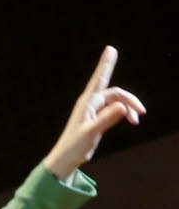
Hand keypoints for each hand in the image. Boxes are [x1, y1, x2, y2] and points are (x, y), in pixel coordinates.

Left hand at [43, 45, 145, 179]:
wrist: (66, 159)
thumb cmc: (74, 147)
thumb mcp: (91, 133)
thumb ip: (106, 120)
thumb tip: (121, 107)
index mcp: (86, 103)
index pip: (99, 79)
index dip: (105, 64)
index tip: (110, 49)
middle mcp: (90, 103)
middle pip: (115, 93)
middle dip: (129, 100)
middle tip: (141, 112)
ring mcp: (93, 110)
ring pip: (116, 101)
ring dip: (128, 108)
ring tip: (136, 120)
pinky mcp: (96, 117)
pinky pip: (114, 109)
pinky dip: (124, 112)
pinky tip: (130, 120)